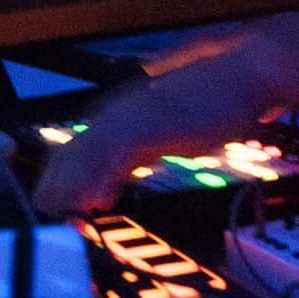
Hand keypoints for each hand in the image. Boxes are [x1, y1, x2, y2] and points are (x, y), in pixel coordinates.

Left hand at [33, 51, 281, 213]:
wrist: (247, 72)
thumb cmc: (213, 103)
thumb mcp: (163, 137)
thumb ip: (136, 157)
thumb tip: (111, 187)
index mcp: (119, 116)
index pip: (75, 152)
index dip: (62, 184)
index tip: (56, 214)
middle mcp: (118, 113)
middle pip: (71, 155)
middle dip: (58, 191)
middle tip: (52, 224)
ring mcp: (132, 115)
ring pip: (86, 155)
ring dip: (72, 189)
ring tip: (62, 218)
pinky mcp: (151, 121)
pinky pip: (116, 153)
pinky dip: (103, 177)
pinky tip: (99, 199)